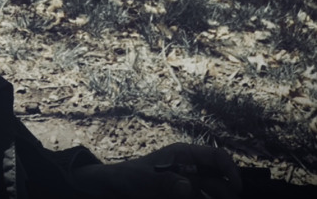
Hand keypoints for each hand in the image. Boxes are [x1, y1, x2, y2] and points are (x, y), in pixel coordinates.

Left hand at [73, 143, 241, 198]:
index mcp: (185, 155)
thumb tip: (188, 187)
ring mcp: (187, 188)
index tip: (237, 188)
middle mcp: (190, 171)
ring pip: (211, 196)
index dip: (230, 170)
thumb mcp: (147, 178)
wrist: (114, 192)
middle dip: (227, 193)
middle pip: (219, 182)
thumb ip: (167, 182)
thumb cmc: (129, 178)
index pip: (217, 157)